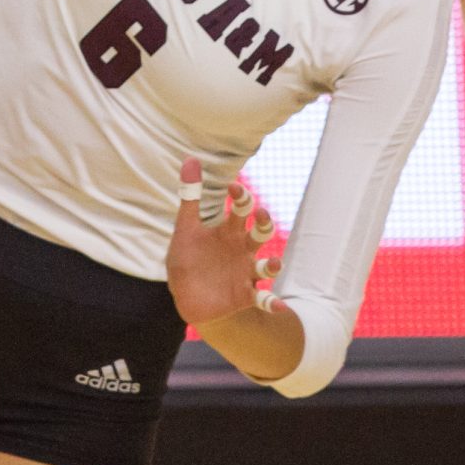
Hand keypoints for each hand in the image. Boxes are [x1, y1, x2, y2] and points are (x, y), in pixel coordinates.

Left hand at [165, 157, 284, 328]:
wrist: (185, 294)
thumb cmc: (188, 257)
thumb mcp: (186, 227)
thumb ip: (190, 196)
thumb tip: (190, 158)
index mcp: (228, 231)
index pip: (241, 209)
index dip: (241, 196)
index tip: (233, 186)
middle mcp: (241, 249)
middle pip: (261, 233)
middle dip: (265, 224)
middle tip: (262, 215)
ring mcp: (245, 272)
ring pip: (267, 266)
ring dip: (274, 264)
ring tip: (275, 263)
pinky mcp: (245, 294)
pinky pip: (263, 298)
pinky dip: (272, 302)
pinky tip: (279, 306)